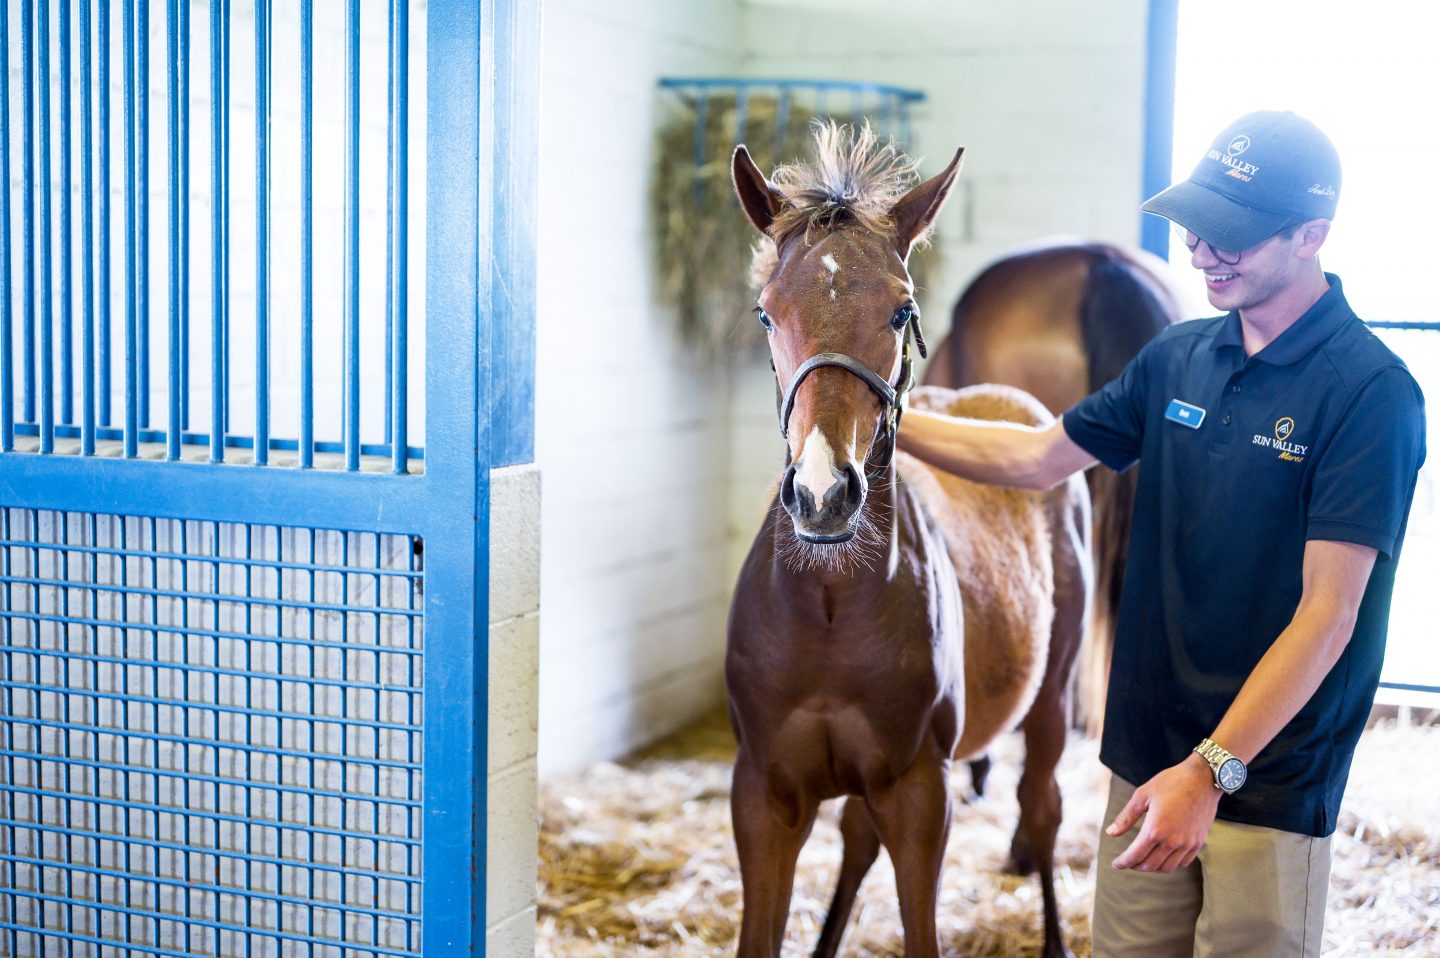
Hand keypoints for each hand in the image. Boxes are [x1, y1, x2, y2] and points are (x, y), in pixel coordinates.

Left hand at [1107, 754, 1221, 872]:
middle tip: (1128, 861)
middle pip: (1150, 865)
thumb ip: (1126, 817)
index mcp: (1155, 829)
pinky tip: (1163, 857)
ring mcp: (1187, 843)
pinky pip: (1182, 862)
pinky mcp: (1198, 842)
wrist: (1203, 778)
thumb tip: (1110, 833)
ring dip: (1153, 867)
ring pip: (1167, 867)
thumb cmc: (1171, 782)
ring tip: (1144, 861)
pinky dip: (1170, 864)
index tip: (1115, 864)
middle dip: (1135, 866)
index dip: (1123, 862)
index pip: (1135, 855)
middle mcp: (1172, 841)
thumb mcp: (1142, 795)